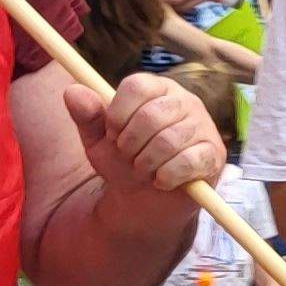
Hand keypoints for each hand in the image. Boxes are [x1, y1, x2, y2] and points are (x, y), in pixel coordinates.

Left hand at [67, 75, 225, 196]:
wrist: (145, 200)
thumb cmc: (124, 162)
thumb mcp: (98, 141)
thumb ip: (86, 116)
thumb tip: (72, 91)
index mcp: (157, 89)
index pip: (137, 85)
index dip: (118, 114)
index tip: (112, 134)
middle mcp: (184, 101)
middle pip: (152, 115)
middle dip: (130, 145)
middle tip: (128, 157)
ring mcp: (203, 126)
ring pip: (168, 141)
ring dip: (146, 164)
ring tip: (143, 170)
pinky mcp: (214, 154)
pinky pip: (186, 162)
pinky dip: (165, 177)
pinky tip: (162, 181)